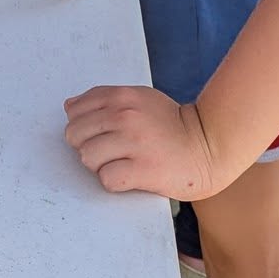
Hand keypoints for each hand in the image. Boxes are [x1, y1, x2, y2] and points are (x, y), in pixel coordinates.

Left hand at [63, 86, 224, 199]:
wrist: (208, 145)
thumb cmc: (172, 126)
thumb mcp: (140, 99)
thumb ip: (105, 100)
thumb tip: (69, 107)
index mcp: (122, 96)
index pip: (76, 109)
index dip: (82, 126)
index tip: (100, 133)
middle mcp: (125, 115)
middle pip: (75, 135)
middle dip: (88, 146)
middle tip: (111, 152)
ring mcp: (134, 142)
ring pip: (87, 157)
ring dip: (100, 166)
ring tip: (122, 163)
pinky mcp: (143, 169)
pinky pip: (106, 179)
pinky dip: (114, 182)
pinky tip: (131, 176)